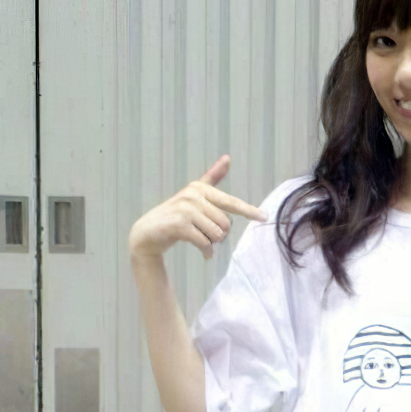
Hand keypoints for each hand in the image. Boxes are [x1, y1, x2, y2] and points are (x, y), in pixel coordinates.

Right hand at [128, 154, 267, 260]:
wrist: (146, 234)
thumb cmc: (175, 214)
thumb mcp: (194, 195)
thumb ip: (212, 177)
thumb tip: (227, 157)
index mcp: (200, 188)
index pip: (231, 202)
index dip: (249, 211)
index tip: (264, 217)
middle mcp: (193, 196)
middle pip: (225, 223)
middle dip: (220, 235)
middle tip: (206, 235)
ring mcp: (185, 210)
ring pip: (217, 234)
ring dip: (213, 243)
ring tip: (201, 241)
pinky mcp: (179, 226)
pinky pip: (205, 243)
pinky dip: (207, 251)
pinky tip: (205, 254)